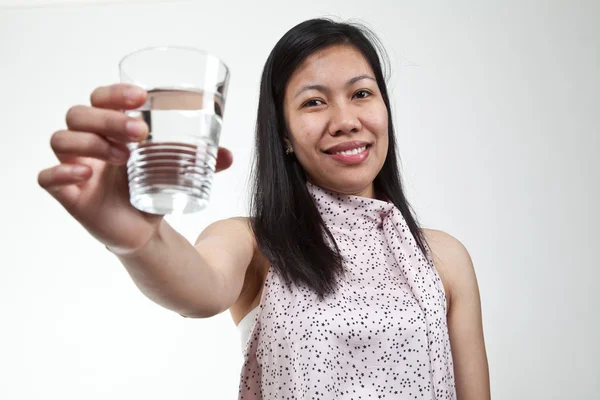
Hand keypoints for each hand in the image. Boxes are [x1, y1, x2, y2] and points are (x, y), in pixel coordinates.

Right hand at [38, 83, 232, 253]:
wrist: (143, 230)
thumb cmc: (152, 189)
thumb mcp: (177, 171)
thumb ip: (202, 161)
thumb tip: (230, 155)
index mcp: (110, 128)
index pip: (99, 97)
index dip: (114, 92)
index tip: (142, 97)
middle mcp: (88, 142)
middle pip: (79, 114)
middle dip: (108, 118)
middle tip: (141, 133)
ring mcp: (75, 166)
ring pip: (61, 139)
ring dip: (90, 142)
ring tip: (122, 157)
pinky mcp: (68, 193)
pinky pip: (47, 178)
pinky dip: (61, 172)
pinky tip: (85, 173)